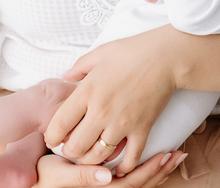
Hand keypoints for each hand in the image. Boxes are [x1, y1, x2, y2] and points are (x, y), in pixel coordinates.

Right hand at [32, 151, 185, 186]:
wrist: (30, 179)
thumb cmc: (42, 175)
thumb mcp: (57, 175)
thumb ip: (82, 177)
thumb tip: (108, 176)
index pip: (131, 184)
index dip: (150, 171)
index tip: (167, 155)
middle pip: (140, 185)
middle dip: (161, 170)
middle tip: (179, 153)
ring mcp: (104, 187)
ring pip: (138, 183)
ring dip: (158, 171)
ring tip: (175, 155)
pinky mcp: (103, 181)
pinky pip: (129, 178)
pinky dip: (146, 171)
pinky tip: (157, 160)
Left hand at [45, 27, 178, 170]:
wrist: (167, 56)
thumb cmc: (133, 51)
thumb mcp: (100, 53)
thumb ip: (79, 67)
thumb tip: (66, 77)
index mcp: (87, 92)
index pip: (59, 125)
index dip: (52, 137)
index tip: (54, 138)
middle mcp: (101, 111)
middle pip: (75, 147)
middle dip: (70, 152)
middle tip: (73, 148)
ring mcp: (122, 123)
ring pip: (99, 156)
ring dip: (92, 160)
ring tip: (92, 155)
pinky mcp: (142, 128)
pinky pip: (130, 158)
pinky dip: (124, 166)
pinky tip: (119, 167)